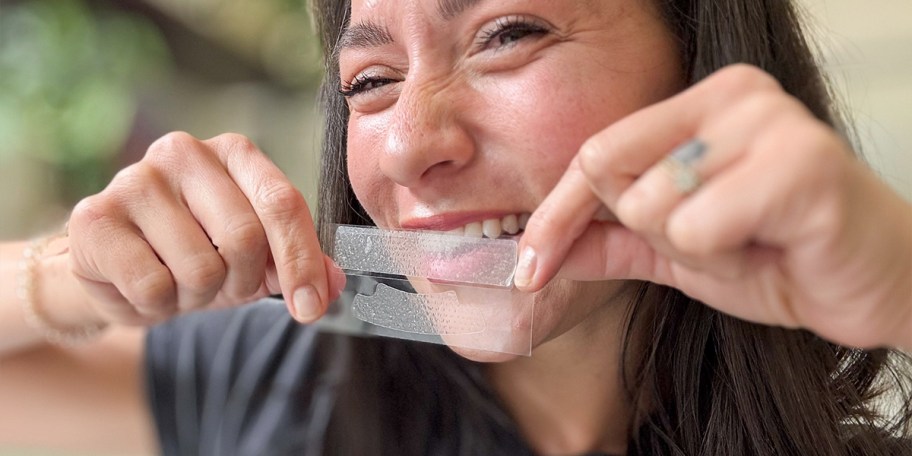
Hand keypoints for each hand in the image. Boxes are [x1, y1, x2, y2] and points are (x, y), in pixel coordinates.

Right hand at [68, 132, 344, 325]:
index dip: (302, 262)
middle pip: (245, 240)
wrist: (115, 267)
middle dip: (241, 283)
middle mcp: (185, 152)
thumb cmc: (194, 253)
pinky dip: (157, 306)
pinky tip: (144, 285)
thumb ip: (298, 262)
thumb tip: (335, 283)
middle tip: (222, 286)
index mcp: (234, 152)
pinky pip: (154, 287)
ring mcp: (135, 180)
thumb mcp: (256, 259)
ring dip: (196, 297)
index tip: (311, 307)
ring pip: (200, 269)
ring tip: (178, 281)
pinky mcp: (95, 217)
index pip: (283, 204)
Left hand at [516, 65, 911, 349]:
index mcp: (700, 103)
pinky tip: (772, 249)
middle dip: (650, 232)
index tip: (530, 269)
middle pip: (612, 173)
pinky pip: (699, 225)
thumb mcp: (675, 250)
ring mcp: (771, 122)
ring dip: (694, 252)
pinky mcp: (804, 164)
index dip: (556, 216)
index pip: (594, 153)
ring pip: (654, 205)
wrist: (872, 288)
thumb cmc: (779, 256)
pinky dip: (723, 260)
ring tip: (750, 243)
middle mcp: (734, 96)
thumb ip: (609, 241)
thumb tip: (536, 256)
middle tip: (716, 241)